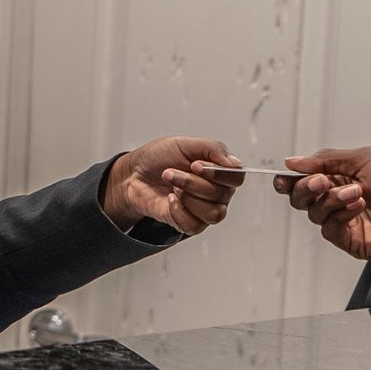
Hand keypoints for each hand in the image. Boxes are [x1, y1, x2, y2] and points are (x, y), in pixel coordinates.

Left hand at [102, 136, 240, 233]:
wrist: (134, 174)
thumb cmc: (159, 158)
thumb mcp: (184, 144)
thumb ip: (212, 149)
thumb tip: (234, 163)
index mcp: (220, 170)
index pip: (237, 177)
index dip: (218, 173)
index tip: (195, 165)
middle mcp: (218, 192)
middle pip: (222, 195)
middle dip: (192, 182)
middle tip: (171, 172)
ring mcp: (205, 209)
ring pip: (213, 213)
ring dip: (187, 197)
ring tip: (170, 185)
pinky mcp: (191, 223)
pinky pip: (195, 226)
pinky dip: (179, 211)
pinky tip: (169, 200)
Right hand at [277, 147, 370, 262]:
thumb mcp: (364, 158)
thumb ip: (326, 160)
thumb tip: (292, 162)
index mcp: (340, 179)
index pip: (304, 181)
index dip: (290, 180)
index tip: (284, 177)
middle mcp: (339, 201)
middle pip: (301, 199)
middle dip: (305, 189)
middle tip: (320, 181)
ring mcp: (346, 223)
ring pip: (314, 214)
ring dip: (330, 200)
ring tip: (357, 192)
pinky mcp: (354, 242)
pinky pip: (330, 231)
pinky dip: (339, 216)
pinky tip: (358, 205)